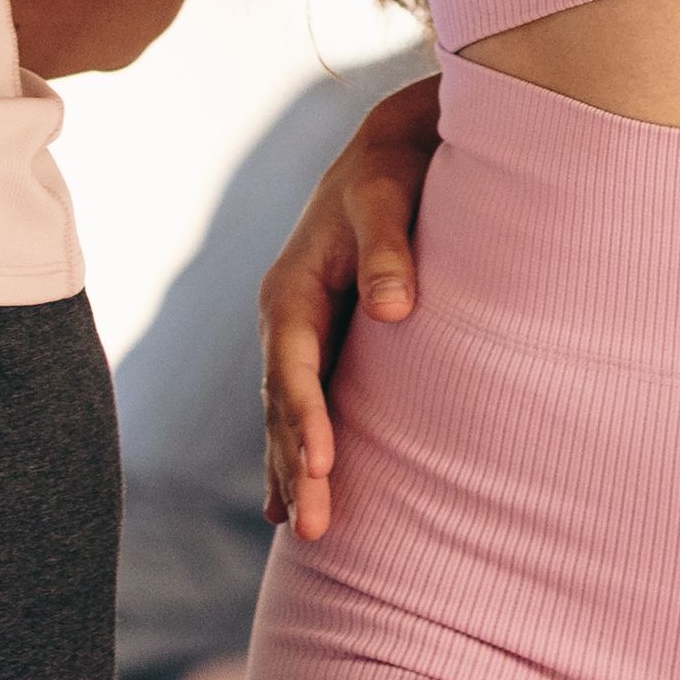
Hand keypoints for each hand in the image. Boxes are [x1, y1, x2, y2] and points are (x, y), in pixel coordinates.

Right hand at [263, 75, 444, 543]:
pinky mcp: (324, 344)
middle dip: (295, 467)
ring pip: (289, 415)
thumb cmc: (392, 172)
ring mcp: (301, 336)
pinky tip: (297, 495)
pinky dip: (298, 450)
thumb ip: (390, 248)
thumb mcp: (387, 198)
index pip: (293, 367)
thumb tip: (395, 308)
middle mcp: (286, 319)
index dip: (305, 418)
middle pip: (284, 406)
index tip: (321, 466)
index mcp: (291, 290)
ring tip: (303, 531)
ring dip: (293, 470)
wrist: (392, 148)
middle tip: (312, 530)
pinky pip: (305, 406)